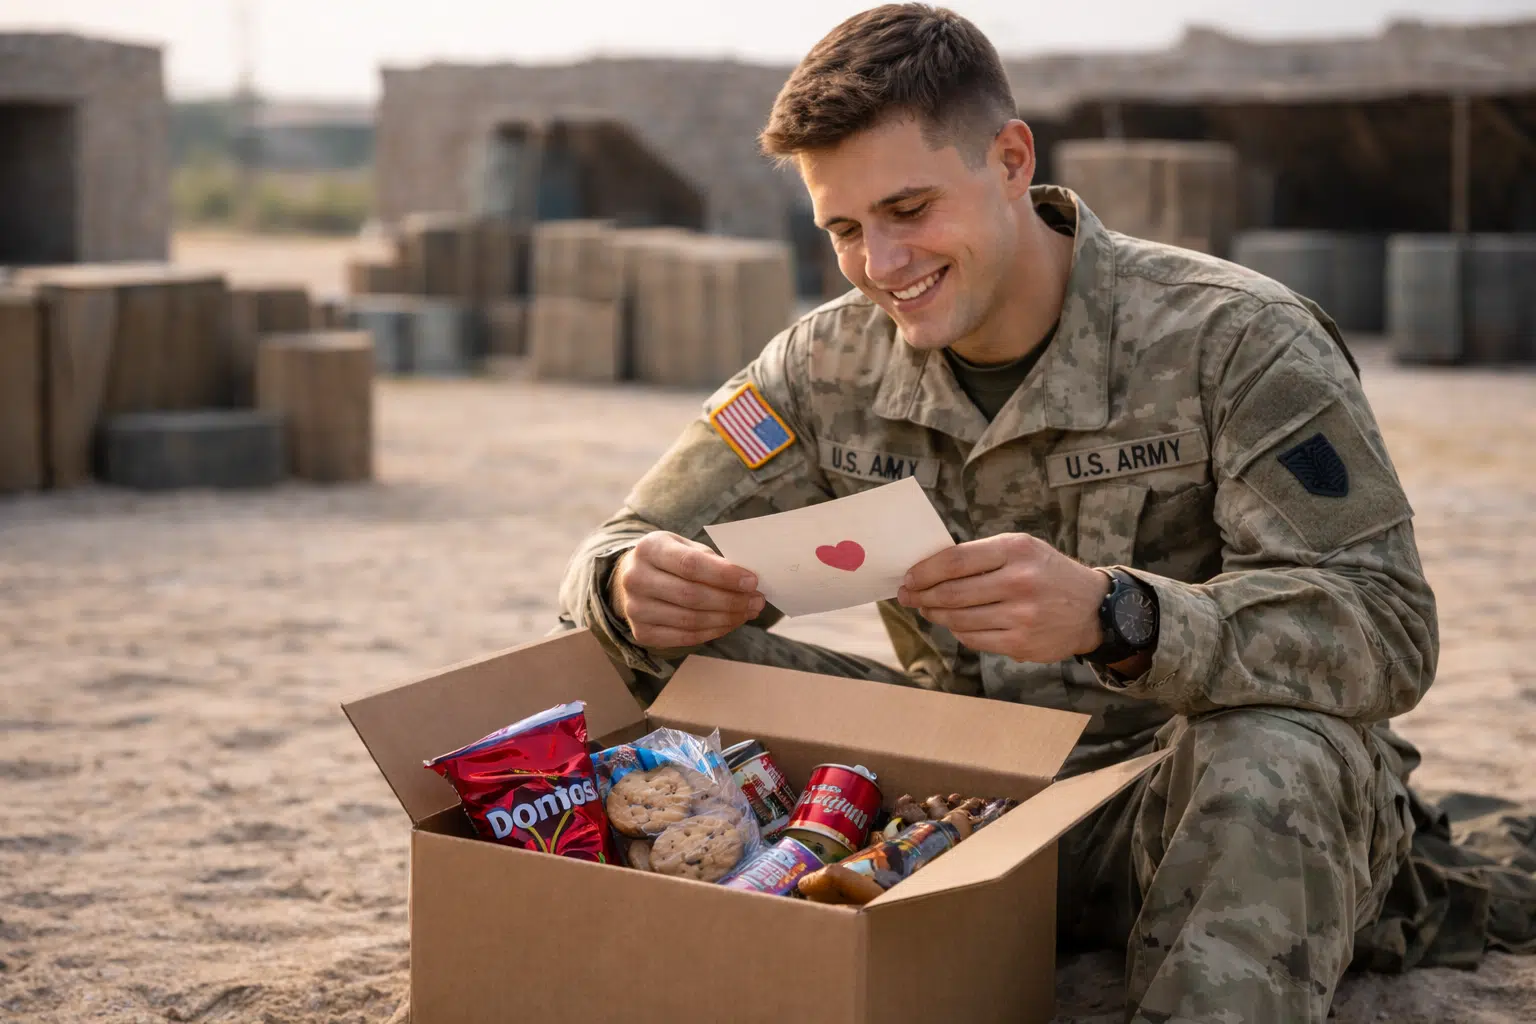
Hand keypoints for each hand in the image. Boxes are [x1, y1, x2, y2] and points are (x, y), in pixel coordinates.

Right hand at [610, 532, 764, 648]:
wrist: (635, 577)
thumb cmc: (670, 559)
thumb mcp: (687, 547)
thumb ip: (712, 561)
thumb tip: (747, 582)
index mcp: (648, 548)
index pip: (690, 564)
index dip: (724, 575)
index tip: (752, 581)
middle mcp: (635, 579)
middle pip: (692, 595)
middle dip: (731, 600)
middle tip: (757, 601)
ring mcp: (636, 609)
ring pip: (690, 620)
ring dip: (727, 618)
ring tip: (748, 612)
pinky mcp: (642, 632)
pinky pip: (685, 637)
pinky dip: (713, 632)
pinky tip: (730, 623)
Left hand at [896, 533, 1109, 663]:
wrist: (1093, 608)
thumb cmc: (1047, 573)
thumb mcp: (1022, 549)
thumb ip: (981, 555)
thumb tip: (930, 569)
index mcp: (1015, 550)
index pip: (955, 561)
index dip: (924, 571)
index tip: (909, 577)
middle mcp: (1019, 581)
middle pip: (952, 593)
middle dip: (922, 595)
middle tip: (908, 596)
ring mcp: (1020, 615)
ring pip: (958, 619)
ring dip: (935, 615)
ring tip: (927, 609)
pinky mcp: (1020, 643)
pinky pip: (974, 639)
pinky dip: (958, 632)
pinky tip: (954, 625)